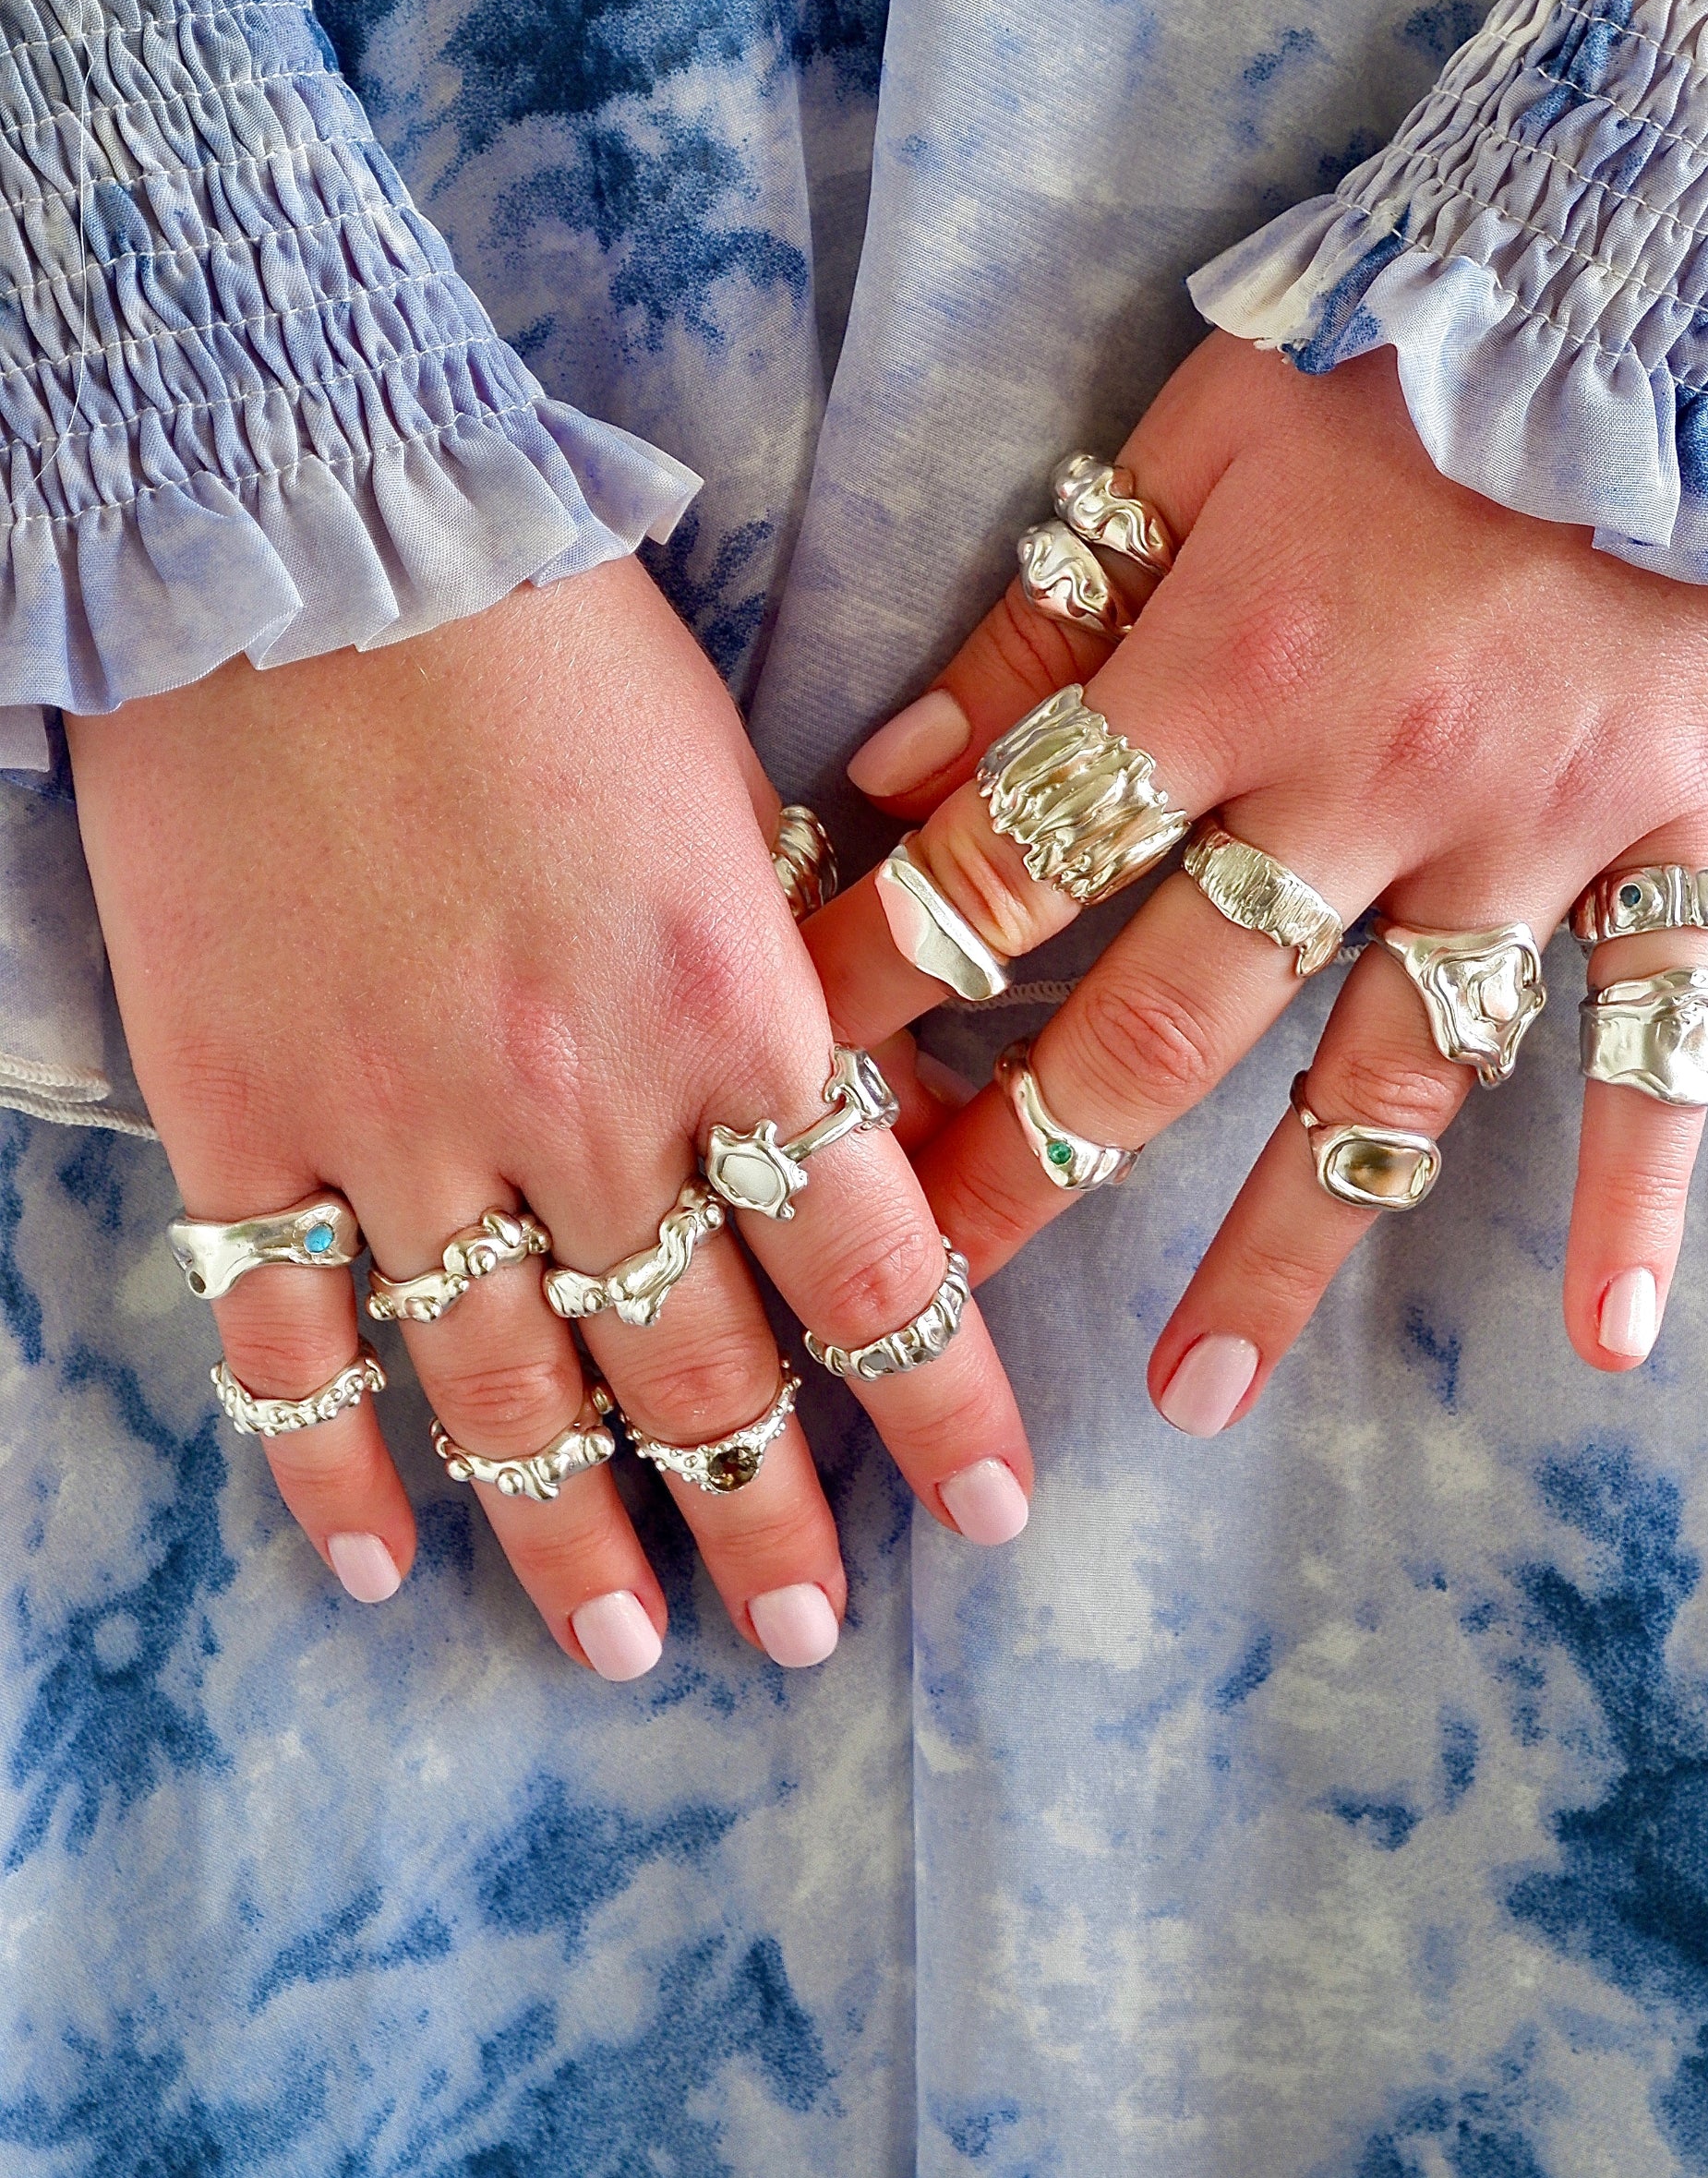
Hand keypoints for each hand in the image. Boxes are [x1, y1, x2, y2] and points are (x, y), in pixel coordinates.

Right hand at [70, 560, 1031, 1671]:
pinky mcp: (246, 1116)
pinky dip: (328, 1466)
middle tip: (806, 1628)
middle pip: (696, 1364)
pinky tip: (378, 1561)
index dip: (938, 1401)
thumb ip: (799, 971)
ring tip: (631, 1645)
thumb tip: (866, 1112)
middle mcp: (583, 1098)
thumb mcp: (735, 790)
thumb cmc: (547, 635)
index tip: (991, 1511)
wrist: (307, 532)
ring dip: (577, 1537)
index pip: (870, 1259)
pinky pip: (286, 1341)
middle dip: (767, 1514)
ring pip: (507, 1389)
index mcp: (732, 1003)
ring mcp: (401, 1123)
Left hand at [807, 335, 1707, 1424]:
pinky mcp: (1671, 840)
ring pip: (1385, 1083)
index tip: (782, 1088)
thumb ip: (1041, 622)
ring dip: (1285, 1246)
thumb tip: (886, 777)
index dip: (882, 981)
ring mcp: (1527, 837)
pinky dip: (1645, 1192)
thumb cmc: (1411, 347)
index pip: (1011, 869)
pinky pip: (1665, 1043)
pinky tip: (1614, 1340)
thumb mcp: (1190, 444)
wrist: (1668, 283)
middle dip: (1024, 1162)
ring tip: (1195, 1390)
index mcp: (1222, 672)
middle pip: (1165, 1022)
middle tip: (923, 1296)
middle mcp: (1363, 788)